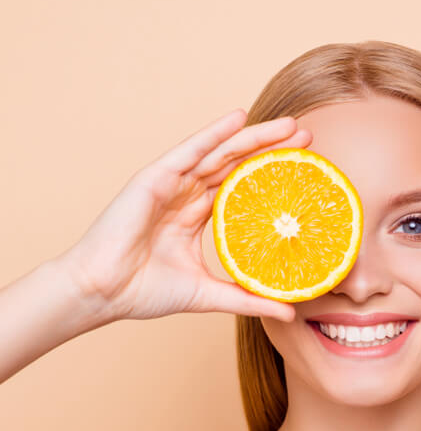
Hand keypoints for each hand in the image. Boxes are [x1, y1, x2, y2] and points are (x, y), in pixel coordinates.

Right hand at [57, 109, 311, 322]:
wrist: (102, 293)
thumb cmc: (143, 291)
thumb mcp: (208, 294)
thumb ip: (248, 299)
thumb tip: (288, 312)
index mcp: (197, 216)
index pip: (243, 188)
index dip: (273, 178)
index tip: (307, 172)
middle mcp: (187, 194)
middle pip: (238, 165)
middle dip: (273, 150)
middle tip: (309, 139)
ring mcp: (171, 183)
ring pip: (221, 152)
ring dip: (255, 136)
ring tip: (291, 126)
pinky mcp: (155, 178)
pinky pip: (190, 150)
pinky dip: (215, 133)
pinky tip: (239, 117)